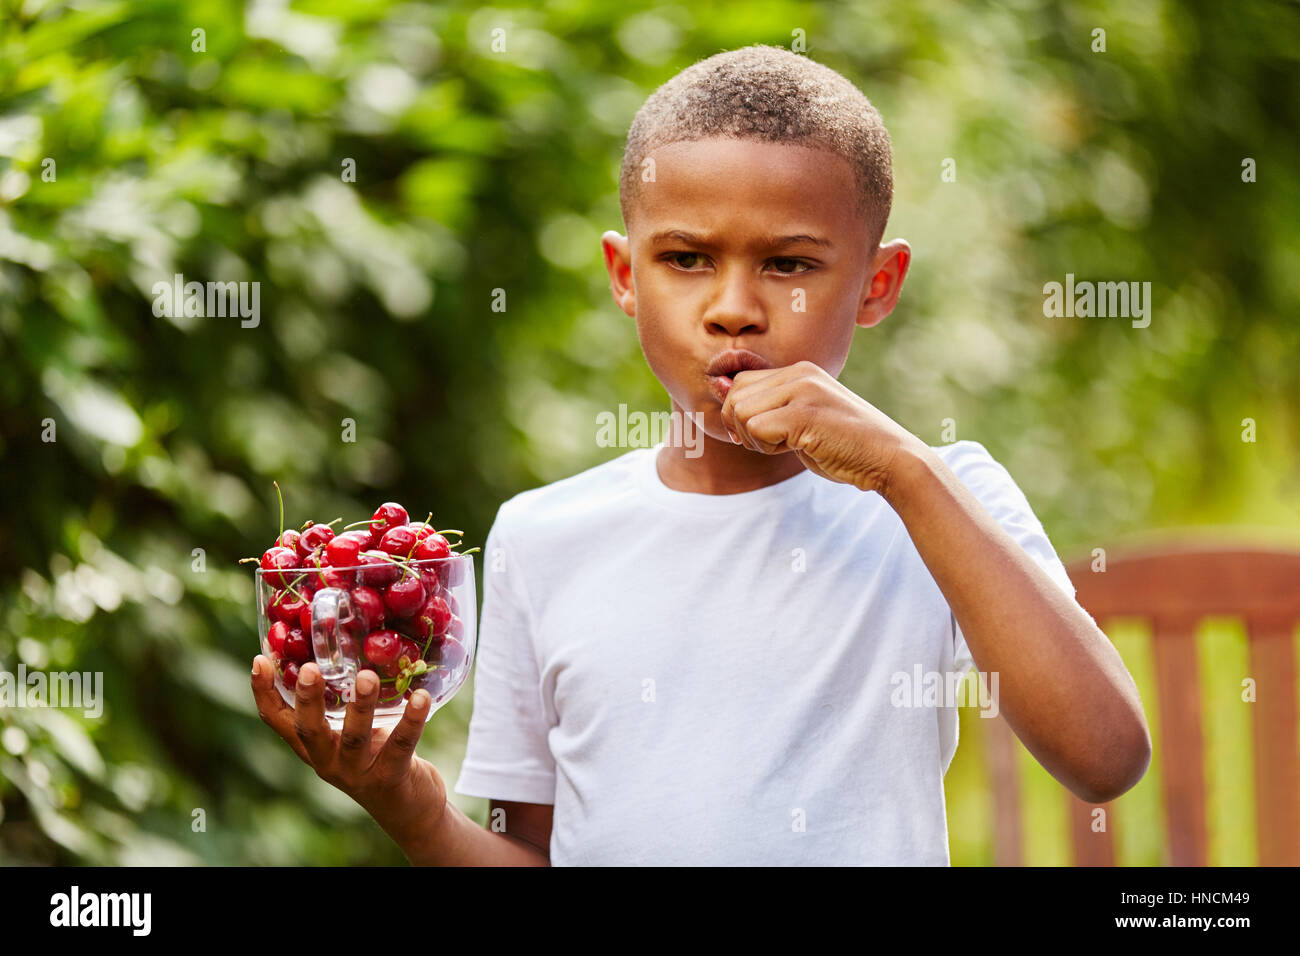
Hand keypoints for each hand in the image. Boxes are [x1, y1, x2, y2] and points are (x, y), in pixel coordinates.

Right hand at [251, 656, 447, 841]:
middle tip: (309, 668)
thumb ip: (346, 702)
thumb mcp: (355, 730)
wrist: (410, 808)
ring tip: (367, 676)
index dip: (264, 693)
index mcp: (314, 747)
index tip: (259, 660)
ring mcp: (358, 774)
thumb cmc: (379, 755)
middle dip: (308, 700)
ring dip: (361, 706)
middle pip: (309, 732)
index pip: (278, 721)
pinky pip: (400, 746)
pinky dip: (411, 721)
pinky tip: (420, 697)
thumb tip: (346, 646)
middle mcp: (328, 762)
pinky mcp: (390, 779)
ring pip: (354, 739)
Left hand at [719, 360, 919, 495]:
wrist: (889, 458)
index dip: (741, 413)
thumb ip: (767, 405)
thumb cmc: (844, 445)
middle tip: (773, 443)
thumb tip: (717, 385)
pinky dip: (767, 447)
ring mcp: (803, 390)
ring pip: (741, 412)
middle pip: (735, 395)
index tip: (761, 435)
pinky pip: (755, 428)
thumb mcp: (802, 418)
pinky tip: (796, 448)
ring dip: (755, 439)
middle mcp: (800, 373)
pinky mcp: (804, 413)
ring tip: (787, 444)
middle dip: (742, 427)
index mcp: (800, 370)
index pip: (741, 381)